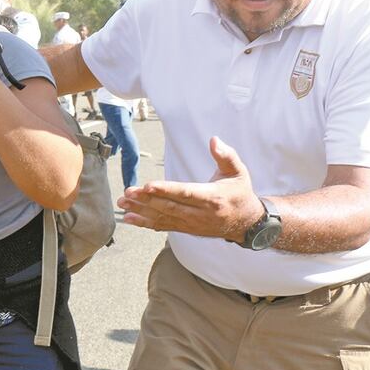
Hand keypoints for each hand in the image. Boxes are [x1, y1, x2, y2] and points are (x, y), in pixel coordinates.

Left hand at [117, 137, 264, 241]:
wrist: (246, 222)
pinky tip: (129, 218)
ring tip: (122, 203)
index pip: (186, 193)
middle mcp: (200, 214)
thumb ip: (226, 155)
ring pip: (164, 217)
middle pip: (169, 206)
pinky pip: (164, 226)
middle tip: (127, 192)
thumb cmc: (239, 192)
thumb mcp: (239, 171)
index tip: (148, 185)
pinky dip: (146, 223)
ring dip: (141, 211)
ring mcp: (192, 224)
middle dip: (146, 200)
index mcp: (212, 197)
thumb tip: (214, 140)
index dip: (166, 190)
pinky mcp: (186, 229)